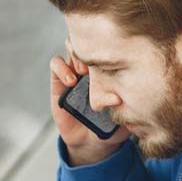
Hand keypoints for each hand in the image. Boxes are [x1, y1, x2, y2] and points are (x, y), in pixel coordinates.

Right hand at [49, 37, 128, 165]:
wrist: (93, 142)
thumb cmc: (113, 124)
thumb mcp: (124, 114)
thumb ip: (125, 105)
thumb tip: (119, 98)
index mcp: (109, 68)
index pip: (109, 43)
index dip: (111, 42)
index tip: (117, 54)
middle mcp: (92, 66)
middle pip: (89, 38)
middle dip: (93, 45)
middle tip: (97, 61)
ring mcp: (74, 71)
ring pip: (71, 46)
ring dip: (77, 54)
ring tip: (84, 71)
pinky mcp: (58, 81)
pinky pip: (56, 64)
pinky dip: (62, 68)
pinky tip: (71, 81)